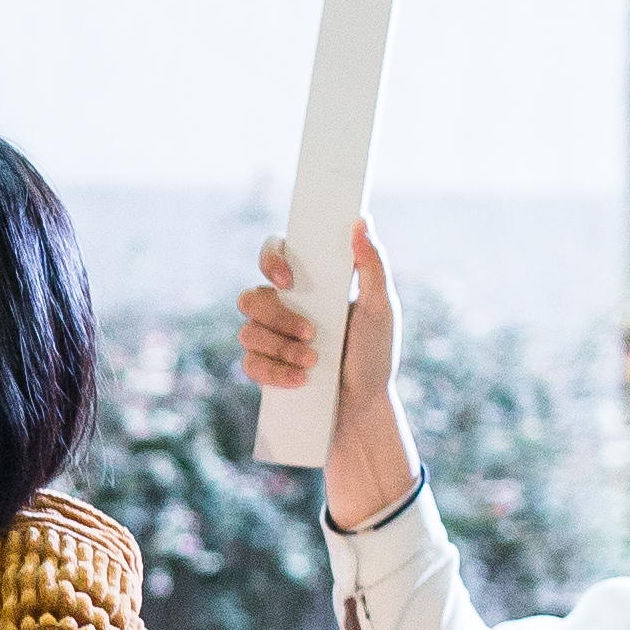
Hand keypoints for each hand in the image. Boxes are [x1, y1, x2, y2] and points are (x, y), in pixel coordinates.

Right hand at [238, 220, 417, 523]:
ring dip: (281, 348)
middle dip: (279, 317)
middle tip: (310, 335)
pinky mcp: (264, 369)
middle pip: (251, 296)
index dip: (271, 260)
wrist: (364, 408)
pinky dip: (275, 371)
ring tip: (312, 363)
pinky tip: (300, 380)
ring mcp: (270, 339)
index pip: (273, 254)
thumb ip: (372, 265)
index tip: (288, 280)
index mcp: (308, 285)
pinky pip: (249, 363)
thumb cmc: (375, 356)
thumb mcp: (381, 308)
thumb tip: (362, 220)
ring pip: (248, 331)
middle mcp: (284, 307)